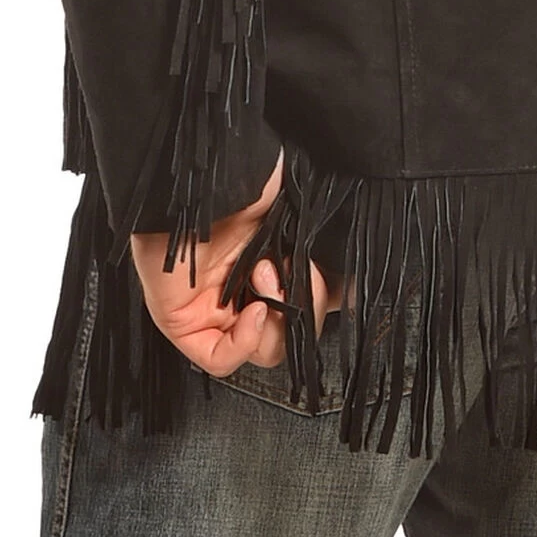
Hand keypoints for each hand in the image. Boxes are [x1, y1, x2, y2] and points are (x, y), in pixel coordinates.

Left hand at [128, 150, 344, 375]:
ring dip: (278, 320)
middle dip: (306, 307)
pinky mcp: (185, 323)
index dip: (329, 299)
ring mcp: (217, 309)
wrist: (194, 179)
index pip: (311, 300)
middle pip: (295, 332)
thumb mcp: (291, 201)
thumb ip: (318, 227)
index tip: (344, 285)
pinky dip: (245, 342)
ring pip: (266, 349)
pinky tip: (252, 311)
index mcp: (275, 258)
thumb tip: (351, 255)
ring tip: (264, 276)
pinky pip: (221, 359)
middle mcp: (248, 287)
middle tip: (299, 272)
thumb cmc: (237, 176)